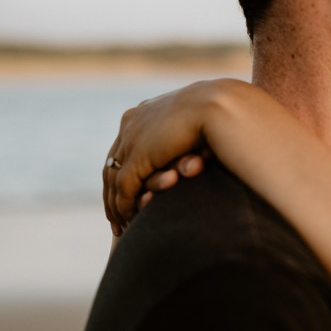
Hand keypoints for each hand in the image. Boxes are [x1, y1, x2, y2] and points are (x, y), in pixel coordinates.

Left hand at [103, 79, 243, 234]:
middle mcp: (131, 124)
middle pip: (111, 165)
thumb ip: (184, 139)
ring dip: (115, 205)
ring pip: (114, 179)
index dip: (123, 173)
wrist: (219, 105)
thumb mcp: (194, 126)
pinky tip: (130, 220)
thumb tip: (189, 152)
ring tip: (120, 225)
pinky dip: (125, 206)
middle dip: (112, 193)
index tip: (126, 194)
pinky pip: (125, 187)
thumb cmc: (219, 114)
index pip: (123, 149)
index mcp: (142, 113)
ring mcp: (131, 139)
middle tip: (114, 217)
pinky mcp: (139, 156)